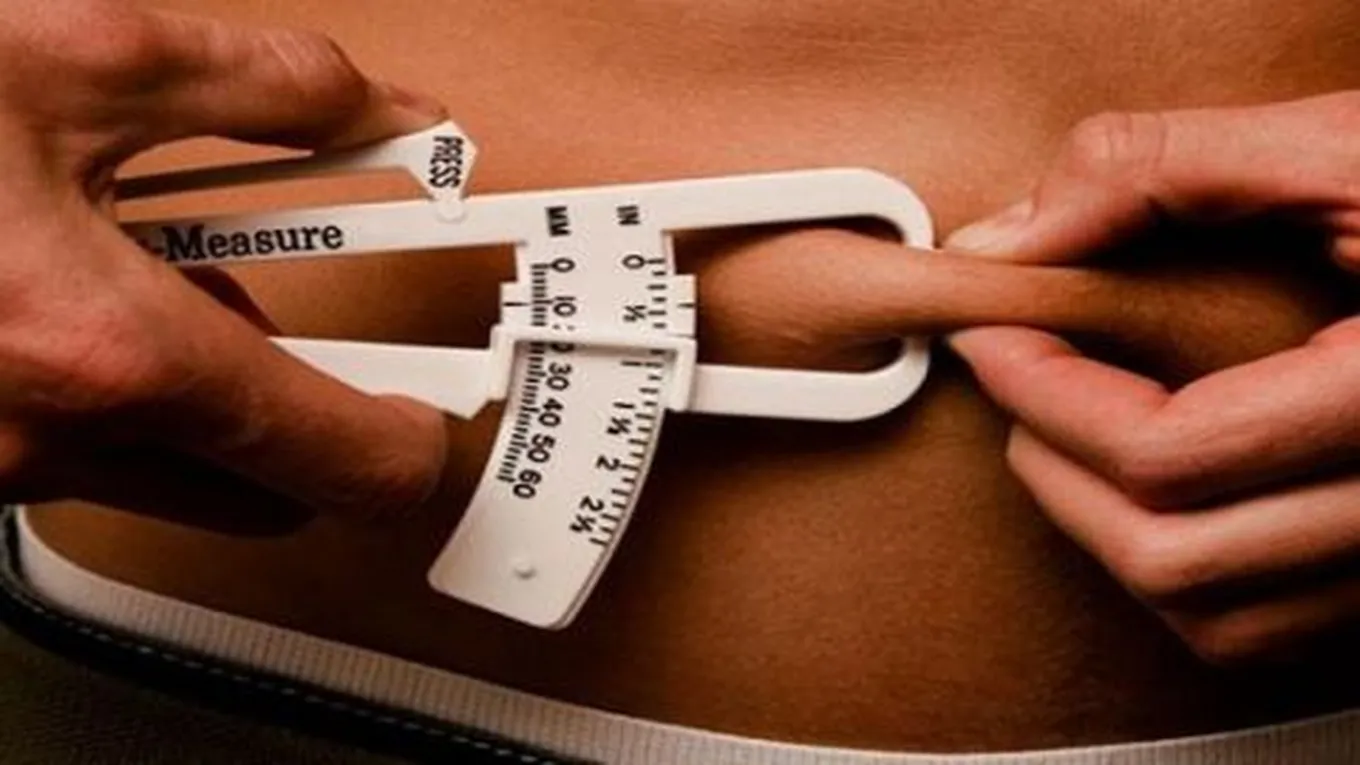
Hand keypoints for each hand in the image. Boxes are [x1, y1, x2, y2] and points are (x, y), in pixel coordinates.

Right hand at [0, 1, 448, 530]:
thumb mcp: (70, 61)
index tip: (442, 387)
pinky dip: (120, 381)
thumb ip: (257, 84)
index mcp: (114, 355)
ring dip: (205, 381)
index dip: (416, 430)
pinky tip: (74, 283)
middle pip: (271, 481)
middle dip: (305, 399)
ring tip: (163, 257)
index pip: (350, 459)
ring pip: (175, 465)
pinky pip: (89, 446)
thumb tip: (368, 102)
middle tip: (307, 302)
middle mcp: (56, 442)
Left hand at [945, 92, 1359, 663]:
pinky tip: (1157, 480)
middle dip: (1056, 469)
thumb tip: (1014, 238)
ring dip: (1105, 530)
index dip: (1047, 395)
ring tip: (1068, 431)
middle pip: (1174, 557)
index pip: (1171, 455)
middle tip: (1018, 382)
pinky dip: (1181, 564)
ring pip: (1213, 617)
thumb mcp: (1346, 149)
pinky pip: (1268, 624)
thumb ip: (1166, 170)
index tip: (996, 334)